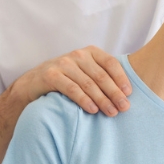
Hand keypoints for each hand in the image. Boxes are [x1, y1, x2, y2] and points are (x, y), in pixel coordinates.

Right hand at [14, 46, 131, 115]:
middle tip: (124, 108)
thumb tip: (127, 93)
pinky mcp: (51, 75)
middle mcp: (78, 55)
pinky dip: (84, 100)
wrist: (33, 83)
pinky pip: (72, 89)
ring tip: (111, 112)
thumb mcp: (85, 72)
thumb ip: (103, 76)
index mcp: (90, 52)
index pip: (110, 63)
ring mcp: (63, 64)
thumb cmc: (67, 78)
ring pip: (88, 84)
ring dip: (102, 99)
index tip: (129, 94)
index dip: (121, 78)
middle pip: (101, 75)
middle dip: (114, 93)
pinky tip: (93, 110)